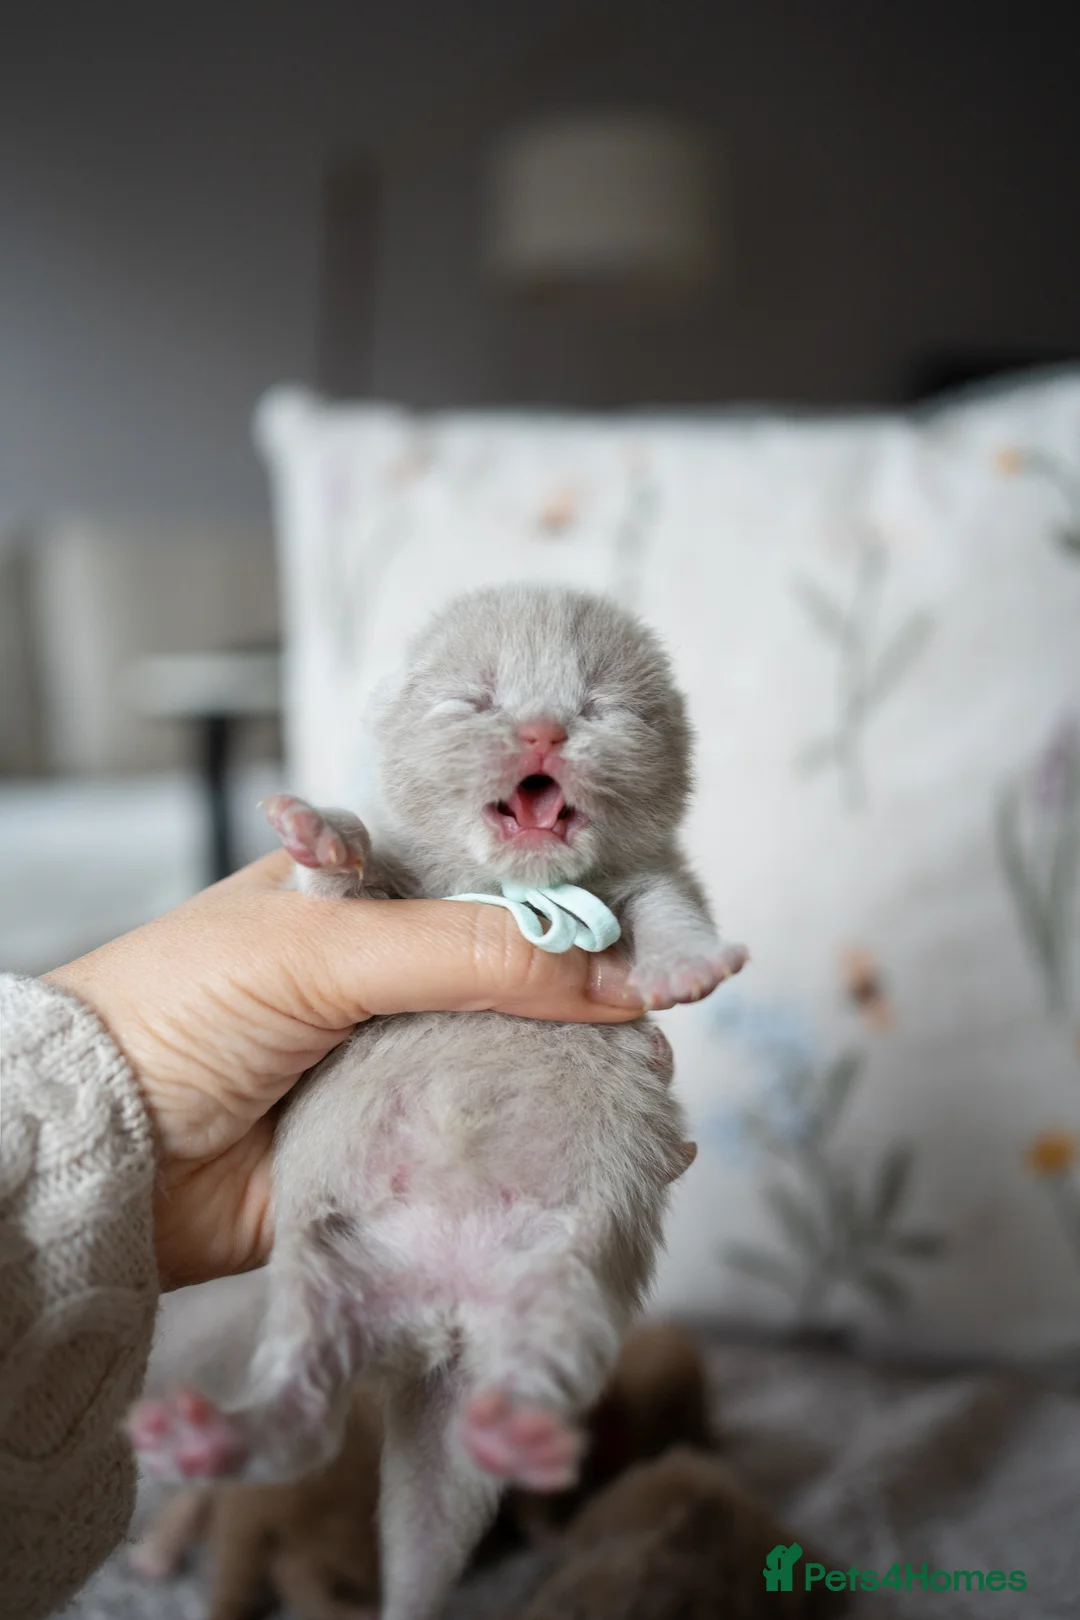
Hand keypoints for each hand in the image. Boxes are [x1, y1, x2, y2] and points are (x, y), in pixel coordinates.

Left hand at [46, 851, 642, 1288]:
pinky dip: (553, 1147)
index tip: (671, 936)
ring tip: (658, 1091)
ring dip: (590, 1075)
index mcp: (378, 895)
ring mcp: (401, 1060)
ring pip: (520, 1059)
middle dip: (603, 997)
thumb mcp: (327, 950)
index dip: (588, 905)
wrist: (98, 1150)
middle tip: (671, 1020)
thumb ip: (468, 953)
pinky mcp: (397, 1144)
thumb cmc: (183, 1007)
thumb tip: (614, 974)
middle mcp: (399, 974)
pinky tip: (621, 1153)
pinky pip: (492, 1143)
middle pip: (528, 977)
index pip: (508, 885)